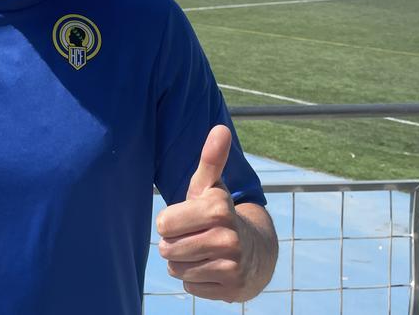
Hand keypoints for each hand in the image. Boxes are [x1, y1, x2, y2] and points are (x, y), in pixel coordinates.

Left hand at [156, 125, 254, 301]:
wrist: (255, 252)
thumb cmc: (219, 215)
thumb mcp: (211, 187)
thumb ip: (210, 159)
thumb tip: (220, 129)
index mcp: (218, 208)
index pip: (163, 224)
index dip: (170, 222)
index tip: (187, 218)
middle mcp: (227, 237)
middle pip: (168, 249)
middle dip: (175, 244)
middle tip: (195, 237)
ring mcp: (232, 265)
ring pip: (177, 269)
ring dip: (184, 263)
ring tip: (203, 252)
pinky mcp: (232, 289)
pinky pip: (190, 286)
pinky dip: (196, 280)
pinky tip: (211, 269)